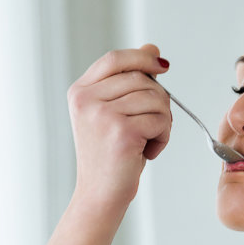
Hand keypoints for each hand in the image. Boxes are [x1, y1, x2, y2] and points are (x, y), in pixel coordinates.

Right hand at [66, 44, 171, 204]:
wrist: (100, 194)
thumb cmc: (109, 156)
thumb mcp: (114, 113)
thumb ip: (128, 81)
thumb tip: (152, 49)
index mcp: (80, 92)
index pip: (114, 59)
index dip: (141, 58)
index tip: (162, 67)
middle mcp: (86, 100)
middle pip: (141, 79)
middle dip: (158, 101)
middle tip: (153, 126)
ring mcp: (102, 115)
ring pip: (156, 99)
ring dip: (163, 122)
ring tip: (148, 141)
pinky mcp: (121, 131)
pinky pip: (160, 120)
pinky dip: (163, 137)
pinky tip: (148, 151)